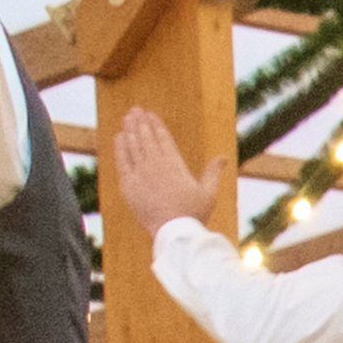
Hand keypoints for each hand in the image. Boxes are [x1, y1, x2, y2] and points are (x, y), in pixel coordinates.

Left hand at [111, 108, 229, 237]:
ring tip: (127, 118)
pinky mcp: (129, 184)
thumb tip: (223, 157)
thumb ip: (213, 172)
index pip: (162, 138)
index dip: (155, 124)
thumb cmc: (194, 214)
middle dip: (140, 121)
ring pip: (132, 145)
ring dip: (129, 129)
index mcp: (175, 164)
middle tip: (135, 110)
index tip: (150, 114)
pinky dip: (120, 147)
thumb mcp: (209, 192)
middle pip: (145, 137)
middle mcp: (156, 164)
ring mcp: (141, 173)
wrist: (174, 232)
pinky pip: (122, 160)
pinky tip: (119, 137)